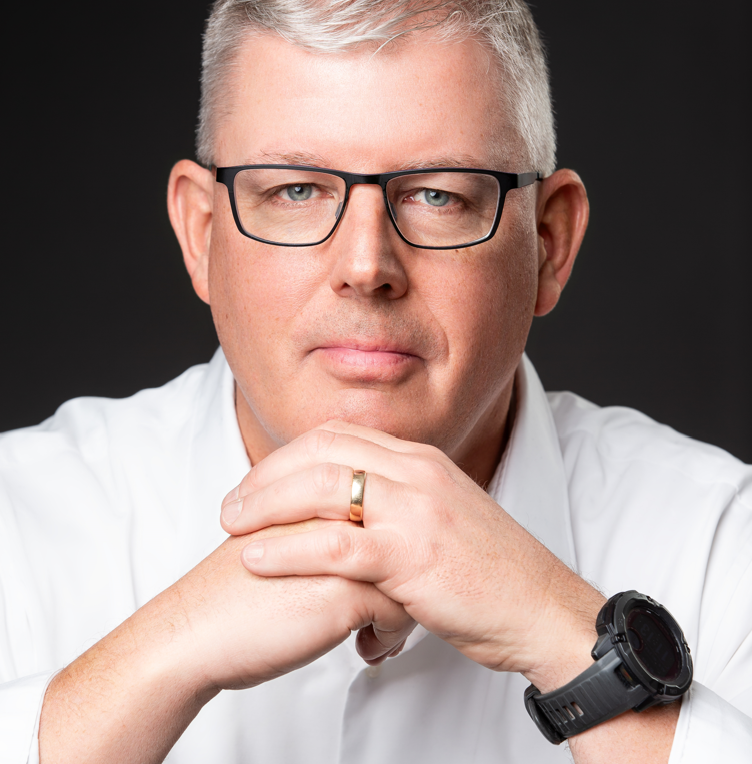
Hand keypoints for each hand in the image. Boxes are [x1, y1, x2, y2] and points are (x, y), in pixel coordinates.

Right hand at [39, 518, 413, 762]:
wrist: (193, 633)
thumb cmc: (231, 593)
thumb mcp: (280, 537)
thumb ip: (317, 523)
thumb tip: (358, 536)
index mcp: (316, 491)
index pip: (382, 497)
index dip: (390, 532)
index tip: (385, 567)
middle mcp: (335, 511)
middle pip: (404, 527)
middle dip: (407, 566)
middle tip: (398, 594)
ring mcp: (343, 547)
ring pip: (410, 568)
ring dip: (404, 601)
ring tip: (380, 627)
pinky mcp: (346, 590)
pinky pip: (399, 610)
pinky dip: (389, 633)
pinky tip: (365, 647)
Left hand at [220, 421, 605, 691]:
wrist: (543, 609)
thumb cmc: (492, 574)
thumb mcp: (446, 518)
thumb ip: (404, 504)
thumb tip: (362, 517)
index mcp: (422, 461)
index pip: (339, 437)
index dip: (289, 457)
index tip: (258, 483)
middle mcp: (417, 473)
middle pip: (321, 452)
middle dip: (267, 475)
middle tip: (232, 506)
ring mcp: (416, 510)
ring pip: (323, 489)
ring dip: (267, 506)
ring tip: (233, 528)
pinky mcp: (414, 555)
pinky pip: (337, 544)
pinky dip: (289, 550)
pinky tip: (257, 560)